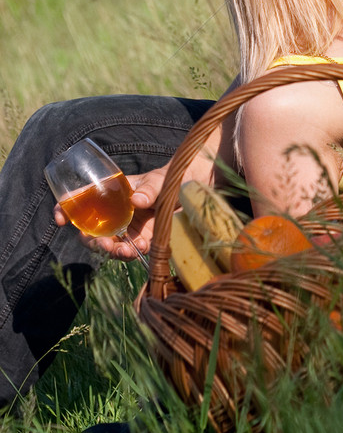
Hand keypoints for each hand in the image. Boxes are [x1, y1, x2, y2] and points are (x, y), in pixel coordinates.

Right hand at [53, 163, 170, 258]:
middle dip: (91, 241)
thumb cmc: (170, 179)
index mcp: (110, 193)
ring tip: (125, 251)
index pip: (80, 200)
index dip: (64, 209)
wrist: (192, 191)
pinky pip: (128, 252)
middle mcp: (113, 213)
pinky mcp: (140, 240)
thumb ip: (149, 189)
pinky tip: (142, 248)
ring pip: (107, 245)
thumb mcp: (159, 180)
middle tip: (104, 244)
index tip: (60, 219)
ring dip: (111, 251)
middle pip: (89, 230)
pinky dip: (131, 253)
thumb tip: (136, 200)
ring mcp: (126, 228)